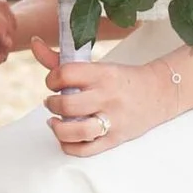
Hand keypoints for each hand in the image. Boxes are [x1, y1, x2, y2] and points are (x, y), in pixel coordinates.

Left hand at [37, 45, 175, 158]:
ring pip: (74, 131)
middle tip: (53, 101)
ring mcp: (112, 120)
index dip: (51, 79)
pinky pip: (84, 150)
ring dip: (57, 127)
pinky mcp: (114, 139)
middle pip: (66, 104)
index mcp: (102, 74)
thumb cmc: (121, 79)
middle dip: (51, 103)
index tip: (54, 82)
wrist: (159, 93)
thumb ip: (61, 59)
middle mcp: (107, 97)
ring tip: (56, 121)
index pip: (65, 74)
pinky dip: (68, 145)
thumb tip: (33, 43)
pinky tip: (66, 136)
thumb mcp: (96, 66)